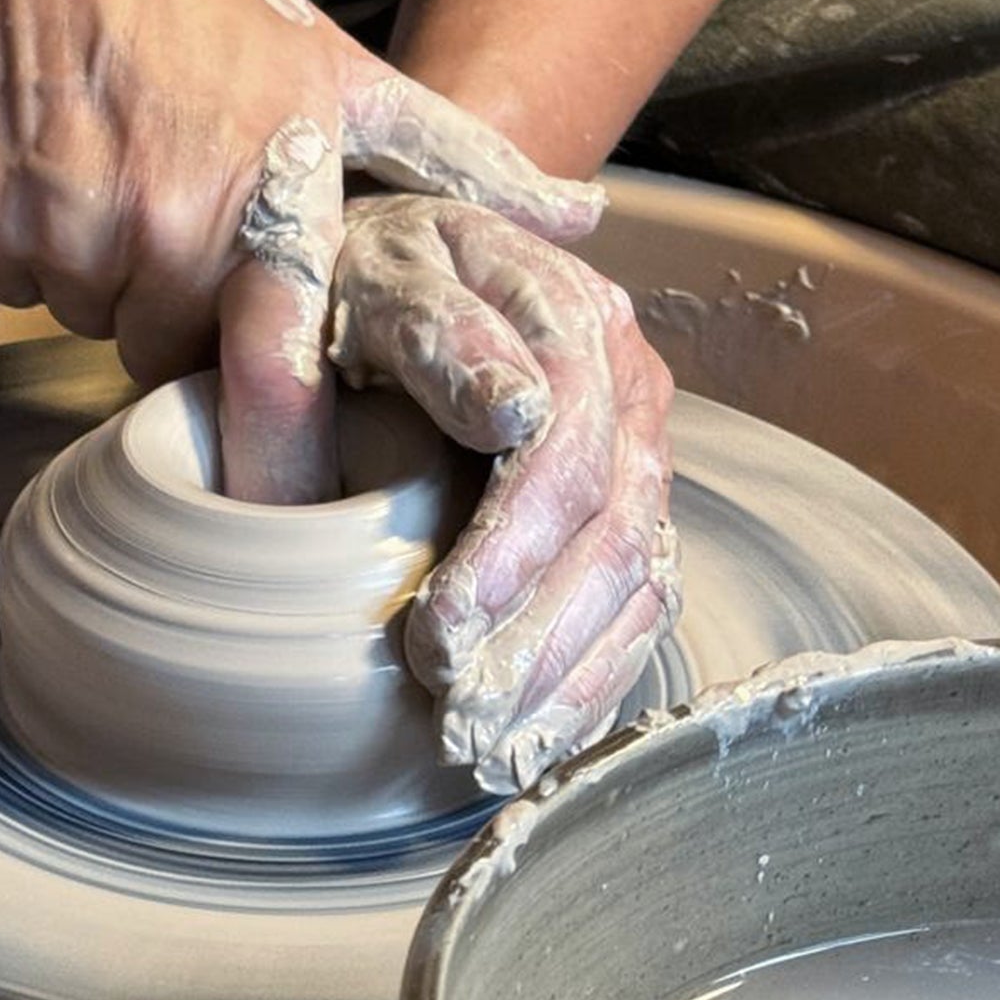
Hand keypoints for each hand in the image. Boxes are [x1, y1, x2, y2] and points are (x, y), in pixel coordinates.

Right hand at [0, 0, 602, 501]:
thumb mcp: (337, 66)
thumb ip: (454, 158)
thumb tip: (581, 214)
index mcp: (270, 206)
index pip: (274, 370)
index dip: (269, 409)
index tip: (269, 434)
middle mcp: (169, 231)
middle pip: (165, 348)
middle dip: (169, 296)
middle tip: (169, 197)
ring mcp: (67, 230)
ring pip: (85, 317)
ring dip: (92, 266)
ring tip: (105, 162)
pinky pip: (8, 285)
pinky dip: (15, 240)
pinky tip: (41, 158)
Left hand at [329, 194, 678, 792]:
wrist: (384, 256)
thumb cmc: (356, 275)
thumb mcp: (369, 283)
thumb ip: (433, 338)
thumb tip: (513, 409)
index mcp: (560, 308)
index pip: (562, 449)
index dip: (506, 553)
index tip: (437, 634)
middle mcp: (621, 370)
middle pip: (611, 526)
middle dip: (535, 636)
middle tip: (456, 715)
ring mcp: (637, 435)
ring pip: (636, 572)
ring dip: (566, 672)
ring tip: (489, 743)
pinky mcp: (632, 491)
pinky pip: (642, 594)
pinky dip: (595, 673)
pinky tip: (541, 730)